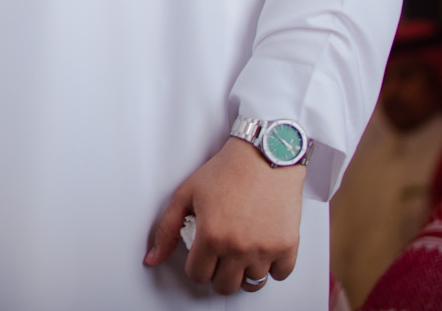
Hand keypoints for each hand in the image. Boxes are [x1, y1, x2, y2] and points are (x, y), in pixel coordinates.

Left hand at [145, 139, 303, 294]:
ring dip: (245, 271)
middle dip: (218, 274)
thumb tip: (153, 258)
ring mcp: (265, 248)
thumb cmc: (227, 170)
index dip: (196, 267)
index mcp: (212, 236)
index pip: (198, 276)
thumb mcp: (186, 194)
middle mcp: (239, 247)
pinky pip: (280, 275)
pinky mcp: (288, 245)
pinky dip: (272, 267)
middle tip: (220, 257)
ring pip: (253, 283)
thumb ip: (167, 229)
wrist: (264, 155)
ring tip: (241, 252)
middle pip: (225, 286)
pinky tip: (262, 250)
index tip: (201, 258)